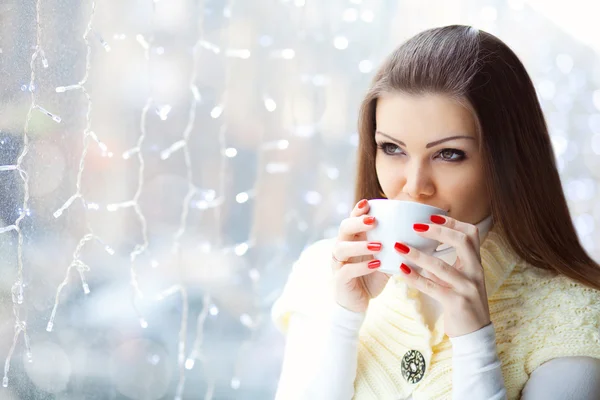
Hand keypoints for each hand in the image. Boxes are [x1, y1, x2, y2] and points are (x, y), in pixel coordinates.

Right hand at [331, 199, 391, 312]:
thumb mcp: (385, 258)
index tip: (368, 203)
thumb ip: (395, 246)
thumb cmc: (372, 277)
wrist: (359, 302)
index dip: (357, 210)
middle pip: (343, 228)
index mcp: (353, 239)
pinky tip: (376, 264)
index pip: (352, 219)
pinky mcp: (340, 279)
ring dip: (360, 245)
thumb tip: (424, 235)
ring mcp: (339, 263)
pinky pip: (346, 270)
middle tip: (374, 221)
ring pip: (341, 248)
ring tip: (378, 246)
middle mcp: (342, 247)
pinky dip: (361, 266)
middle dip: (357, 223)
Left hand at [394, 215, 490, 337]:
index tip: (432, 217)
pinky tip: (401, 270)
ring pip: (441, 266)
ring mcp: (467, 287)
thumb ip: (447, 263)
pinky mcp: (456, 302)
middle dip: (438, 231)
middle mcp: (475, 272)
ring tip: (399, 247)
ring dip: (418, 255)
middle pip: (462, 241)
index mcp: (476, 263)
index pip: (471, 233)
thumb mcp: (459, 278)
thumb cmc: (462, 302)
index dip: (452, 223)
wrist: (474, 333)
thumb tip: (423, 246)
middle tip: (415, 227)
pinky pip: (432, 287)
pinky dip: (415, 278)